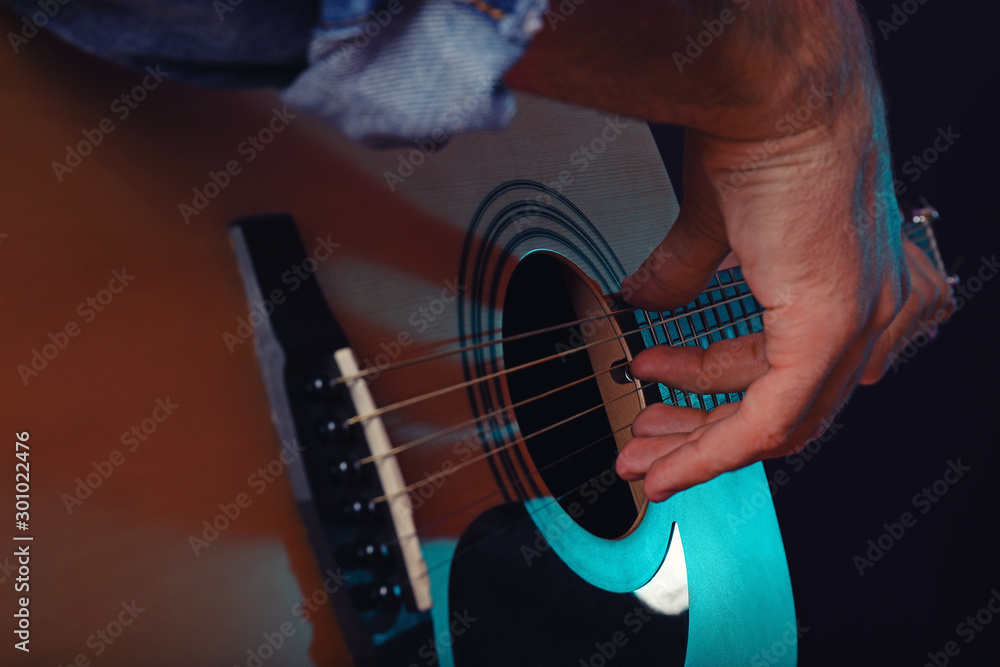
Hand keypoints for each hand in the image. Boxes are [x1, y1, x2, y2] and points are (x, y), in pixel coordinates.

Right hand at [615, 92, 950, 501]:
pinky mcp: (829, 328)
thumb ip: (684, 271)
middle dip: (700, 432)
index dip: (715, 401)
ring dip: (698, 444)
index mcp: (842, 290)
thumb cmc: (761, 137)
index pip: (782, 375)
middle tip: (648, 441)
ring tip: (642, 441)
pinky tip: (672, 458)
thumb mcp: (715, 223)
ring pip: (776, 423)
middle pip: (780, 409)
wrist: (773, 98)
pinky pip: (771, 419)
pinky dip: (715, 449)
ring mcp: (852, 323)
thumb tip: (648, 299)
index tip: (665, 414)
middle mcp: (862, 313)